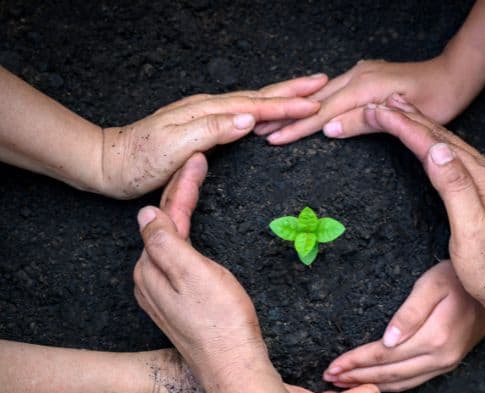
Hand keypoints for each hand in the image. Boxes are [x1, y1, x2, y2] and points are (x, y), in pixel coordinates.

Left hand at [100, 74, 327, 197]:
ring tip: (303, 93)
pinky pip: (240, 114)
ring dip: (279, 97)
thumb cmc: (140, 160)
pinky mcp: (202, 126)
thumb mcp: (175, 147)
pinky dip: (260, 110)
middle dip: (291, 90)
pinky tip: (265, 113)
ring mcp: (204, 115)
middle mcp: (207, 108)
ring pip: (251, 102)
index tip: (314, 103)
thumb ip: (212, 130)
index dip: (286, 106)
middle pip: (257, 96)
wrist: (110, 163)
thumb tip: (249, 118)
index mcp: (206, 111)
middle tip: (320, 83)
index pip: (255, 106)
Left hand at [139, 155, 379, 392]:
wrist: (234, 367)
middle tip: (199, 163)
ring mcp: (164, 293)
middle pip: (165, 226)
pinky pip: (179, 258)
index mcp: (152, 268)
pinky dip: (188, 235)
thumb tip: (146, 213)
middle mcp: (151, 279)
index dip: (182, 185)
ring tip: (196, 186)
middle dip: (180, 194)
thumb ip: (166, 243)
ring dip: (182, 212)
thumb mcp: (193, 275)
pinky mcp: (181, 303)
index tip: (198, 159)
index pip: (164, 216)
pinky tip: (195, 231)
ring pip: (172, 241)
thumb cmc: (221, 321)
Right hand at [255, 56, 475, 143]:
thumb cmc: (437, 100)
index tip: (273, 139)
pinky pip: (333, 92)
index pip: (322, 112)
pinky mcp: (365, 77)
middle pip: (315, 101)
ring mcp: (360, 74)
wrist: (454, 75)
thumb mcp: (403, 117)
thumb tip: (328, 130)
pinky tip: (303, 109)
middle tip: (259, 131)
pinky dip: (315, 103)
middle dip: (287, 117)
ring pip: (322, 95)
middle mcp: (357, 76)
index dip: (296, 128)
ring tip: (273, 122)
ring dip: (297, 110)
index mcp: (364, 86)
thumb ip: (363, 122)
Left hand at [323, 260, 484, 391]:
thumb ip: (409, 314)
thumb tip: (387, 342)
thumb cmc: (458, 278)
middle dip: (356, 377)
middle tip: (330, 378)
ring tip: (345, 384)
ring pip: (401, 382)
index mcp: (433, 338)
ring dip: (370, 384)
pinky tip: (376, 383)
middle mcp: (440, 357)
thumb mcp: (431, 286)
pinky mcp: (448, 362)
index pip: (383, 355)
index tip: (333, 366)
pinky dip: (391, 384)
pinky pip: (414, 380)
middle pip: (388, 373)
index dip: (356, 362)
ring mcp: (446, 363)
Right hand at [359, 98, 484, 318]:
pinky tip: (428, 143)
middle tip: (378, 105)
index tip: (377, 112)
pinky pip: (453, 159)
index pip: (435, 144)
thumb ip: (456, 189)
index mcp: (482, 180)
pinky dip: (433, 144)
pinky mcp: (484, 194)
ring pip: (447, 145)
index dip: (405, 126)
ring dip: (420, 126)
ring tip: (398, 111)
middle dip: (408, 118)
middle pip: (442, 137)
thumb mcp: (473, 233)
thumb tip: (437, 150)